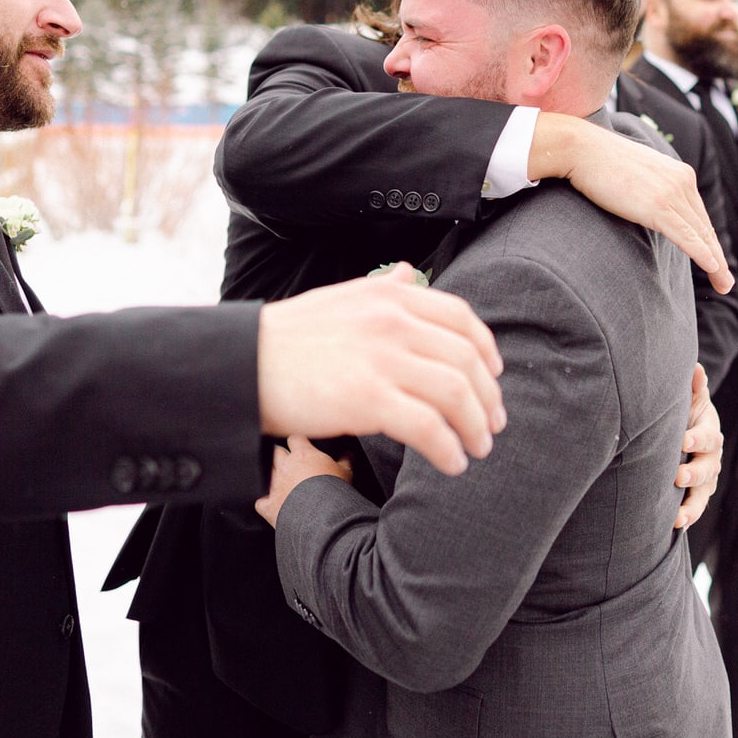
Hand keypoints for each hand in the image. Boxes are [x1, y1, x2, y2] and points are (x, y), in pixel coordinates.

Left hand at [255, 436, 352, 527]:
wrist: (323, 516)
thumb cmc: (335, 491)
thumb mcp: (346, 472)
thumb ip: (346, 460)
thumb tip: (349, 453)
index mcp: (303, 455)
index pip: (295, 439)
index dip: (298, 443)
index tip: (303, 447)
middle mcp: (285, 466)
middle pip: (276, 452)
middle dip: (282, 456)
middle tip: (292, 464)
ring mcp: (274, 485)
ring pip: (266, 474)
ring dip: (273, 478)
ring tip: (284, 485)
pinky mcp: (269, 505)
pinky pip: (260, 502)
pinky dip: (265, 503)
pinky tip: (271, 504)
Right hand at [257, 264, 505, 476]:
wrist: (243, 364)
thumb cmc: (288, 338)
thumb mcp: (340, 298)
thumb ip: (381, 290)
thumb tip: (408, 274)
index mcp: (390, 296)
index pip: (461, 318)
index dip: (486, 350)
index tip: (495, 376)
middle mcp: (393, 322)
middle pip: (466, 360)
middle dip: (488, 397)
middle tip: (493, 425)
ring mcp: (382, 360)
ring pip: (456, 394)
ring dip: (475, 428)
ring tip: (477, 450)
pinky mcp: (368, 399)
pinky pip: (428, 427)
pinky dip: (448, 449)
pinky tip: (451, 464)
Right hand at [530, 113, 733, 293]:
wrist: (583, 149)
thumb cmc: (600, 162)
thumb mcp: (637, 174)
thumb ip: (651, 189)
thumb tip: (648, 206)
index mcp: (680, 174)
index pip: (698, 215)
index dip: (707, 241)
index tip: (714, 261)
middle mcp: (682, 182)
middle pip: (705, 227)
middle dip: (718, 257)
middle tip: (725, 281)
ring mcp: (672, 194)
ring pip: (700, 235)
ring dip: (716, 263)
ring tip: (723, 285)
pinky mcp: (658, 207)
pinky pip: (686, 236)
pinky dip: (702, 254)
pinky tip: (713, 268)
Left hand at [675, 363, 722, 529]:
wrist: (686, 430)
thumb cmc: (684, 412)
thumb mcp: (689, 399)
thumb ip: (693, 387)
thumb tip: (695, 368)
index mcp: (708, 432)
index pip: (706, 436)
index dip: (696, 438)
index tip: (683, 440)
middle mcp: (711, 457)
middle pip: (707, 468)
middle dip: (694, 473)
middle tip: (678, 477)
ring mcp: (707, 477)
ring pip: (703, 493)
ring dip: (691, 505)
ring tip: (677, 516)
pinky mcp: (699, 492)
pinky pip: (696, 507)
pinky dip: (688, 516)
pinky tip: (675, 526)